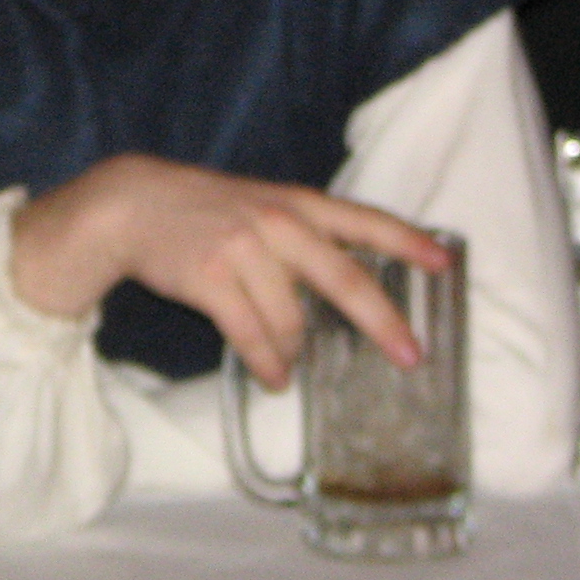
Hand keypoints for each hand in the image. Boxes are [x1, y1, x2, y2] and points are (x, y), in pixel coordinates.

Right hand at [9, 156, 447, 387]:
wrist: (133, 204)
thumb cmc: (205, 210)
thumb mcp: (260, 205)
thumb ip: (302, 235)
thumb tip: (342, 289)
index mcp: (296, 203)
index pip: (363, 220)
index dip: (408, 241)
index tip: (446, 262)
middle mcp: (278, 222)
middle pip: (344, 278)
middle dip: (382, 321)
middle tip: (410, 355)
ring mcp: (244, 249)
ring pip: (292, 320)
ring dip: (295, 353)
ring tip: (290, 370)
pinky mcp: (211, 278)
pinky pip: (252, 336)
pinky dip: (267, 363)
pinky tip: (272, 376)